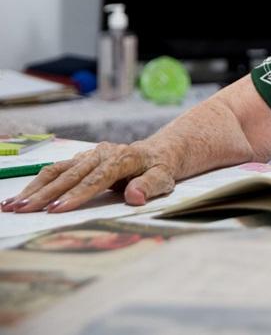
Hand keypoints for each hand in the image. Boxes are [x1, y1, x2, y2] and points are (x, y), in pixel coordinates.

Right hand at [0, 141, 176, 213]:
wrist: (158, 152)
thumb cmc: (161, 168)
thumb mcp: (164, 177)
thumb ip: (149, 186)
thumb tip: (134, 197)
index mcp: (122, 158)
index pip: (96, 179)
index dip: (76, 195)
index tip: (57, 210)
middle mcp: (102, 153)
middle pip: (71, 175)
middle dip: (46, 194)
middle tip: (24, 211)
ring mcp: (89, 155)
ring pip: (58, 171)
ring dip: (35, 189)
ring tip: (14, 206)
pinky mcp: (81, 159)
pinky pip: (56, 171)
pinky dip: (37, 184)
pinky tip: (22, 197)